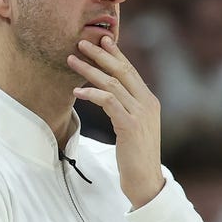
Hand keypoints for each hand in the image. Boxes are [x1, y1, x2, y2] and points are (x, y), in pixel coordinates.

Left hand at [68, 36, 164, 208]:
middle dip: (101, 55)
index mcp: (149, 101)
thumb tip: (110, 97)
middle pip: (122, 71)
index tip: (102, 40)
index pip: (131, 71)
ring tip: (71, 61)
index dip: (116, 54)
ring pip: (112, 84)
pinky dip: (92, 93)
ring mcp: (140, 114)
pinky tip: (77, 91)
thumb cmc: (136, 156)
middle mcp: (147, 103)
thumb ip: (127, 109)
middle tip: (82, 42)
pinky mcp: (129, 125)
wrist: (146, 181)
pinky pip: (108, 102)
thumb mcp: (134, 127)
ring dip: (89, 70)